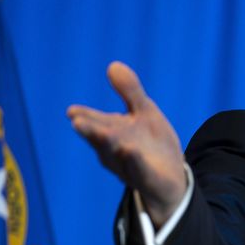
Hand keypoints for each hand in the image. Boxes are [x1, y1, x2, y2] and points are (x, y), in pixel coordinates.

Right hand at [67, 61, 186, 225]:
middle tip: (76, 121)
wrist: (171, 178)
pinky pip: (139, 170)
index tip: (72, 112)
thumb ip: (130, 92)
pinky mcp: (147, 179)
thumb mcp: (145, 112)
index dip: (85, 117)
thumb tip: (113, 65)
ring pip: (117, 155)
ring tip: (103, 132)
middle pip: (101, 139)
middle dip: (91, 131)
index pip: (95, 122)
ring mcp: (130, 167)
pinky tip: (129, 150)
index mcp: (112, 133)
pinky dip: (134, 160)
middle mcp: (115, 151)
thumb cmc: (151, 144)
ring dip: (109, 144)